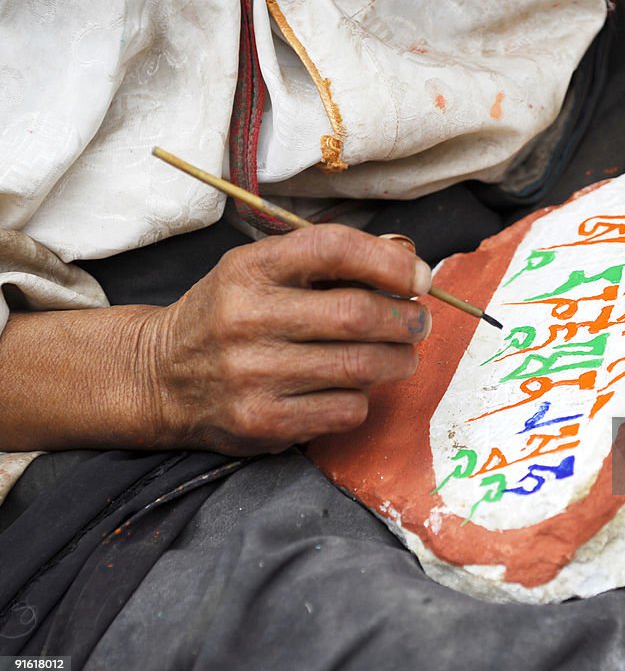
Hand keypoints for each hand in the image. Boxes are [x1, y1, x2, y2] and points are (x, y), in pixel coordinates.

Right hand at [144, 224, 432, 455]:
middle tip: (418, 324)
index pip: (334, 249)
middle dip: (406, 321)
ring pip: (361, 367)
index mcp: (249, 269)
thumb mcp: (260, 270)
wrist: (160, 377)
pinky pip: (346, 410)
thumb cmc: (229, 316)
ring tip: (400, 356)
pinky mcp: (264, 421)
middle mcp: (247, 318)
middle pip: (358, 315)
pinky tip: (353, 387)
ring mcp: (253, 374)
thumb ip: (328, 264)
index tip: (419, 278)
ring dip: (397, 361)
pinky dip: (364, 398)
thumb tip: (408, 266)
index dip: (390, 263)